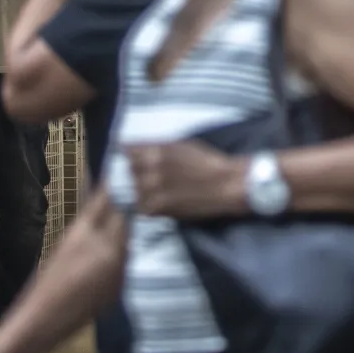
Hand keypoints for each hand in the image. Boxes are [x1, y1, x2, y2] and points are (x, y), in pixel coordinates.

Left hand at [127, 141, 247, 219]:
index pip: (128, 150)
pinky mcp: (159, 207)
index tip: (133, 159)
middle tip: (148, 176)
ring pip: (133, 190)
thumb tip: (139, 148)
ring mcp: (153, 188)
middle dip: (135, 172)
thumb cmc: (208, 162)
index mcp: (157, 149)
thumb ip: (158, 147)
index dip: (130, 155)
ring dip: (140, 190)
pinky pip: (142, 207)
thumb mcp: (182, 145)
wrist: (226, 184)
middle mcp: (151, 167)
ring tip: (156, 191)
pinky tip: (159, 203)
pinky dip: (147, 206)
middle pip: (128, 170)